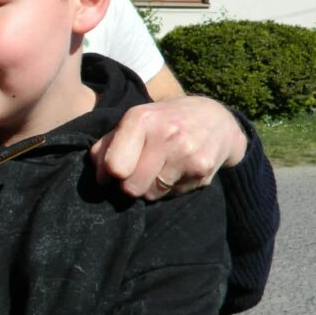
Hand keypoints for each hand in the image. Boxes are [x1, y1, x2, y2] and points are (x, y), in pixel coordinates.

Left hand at [91, 95, 247, 199]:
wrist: (217, 120)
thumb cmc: (164, 122)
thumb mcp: (135, 121)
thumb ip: (108, 144)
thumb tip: (99, 177)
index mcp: (142, 119)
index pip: (115, 166)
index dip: (110, 173)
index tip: (115, 170)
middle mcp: (166, 135)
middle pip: (131, 187)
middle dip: (130, 184)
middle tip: (139, 171)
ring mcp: (187, 154)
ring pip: (150, 194)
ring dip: (150, 187)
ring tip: (160, 168)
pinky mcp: (203, 172)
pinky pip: (172, 195)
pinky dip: (170, 188)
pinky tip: (178, 170)